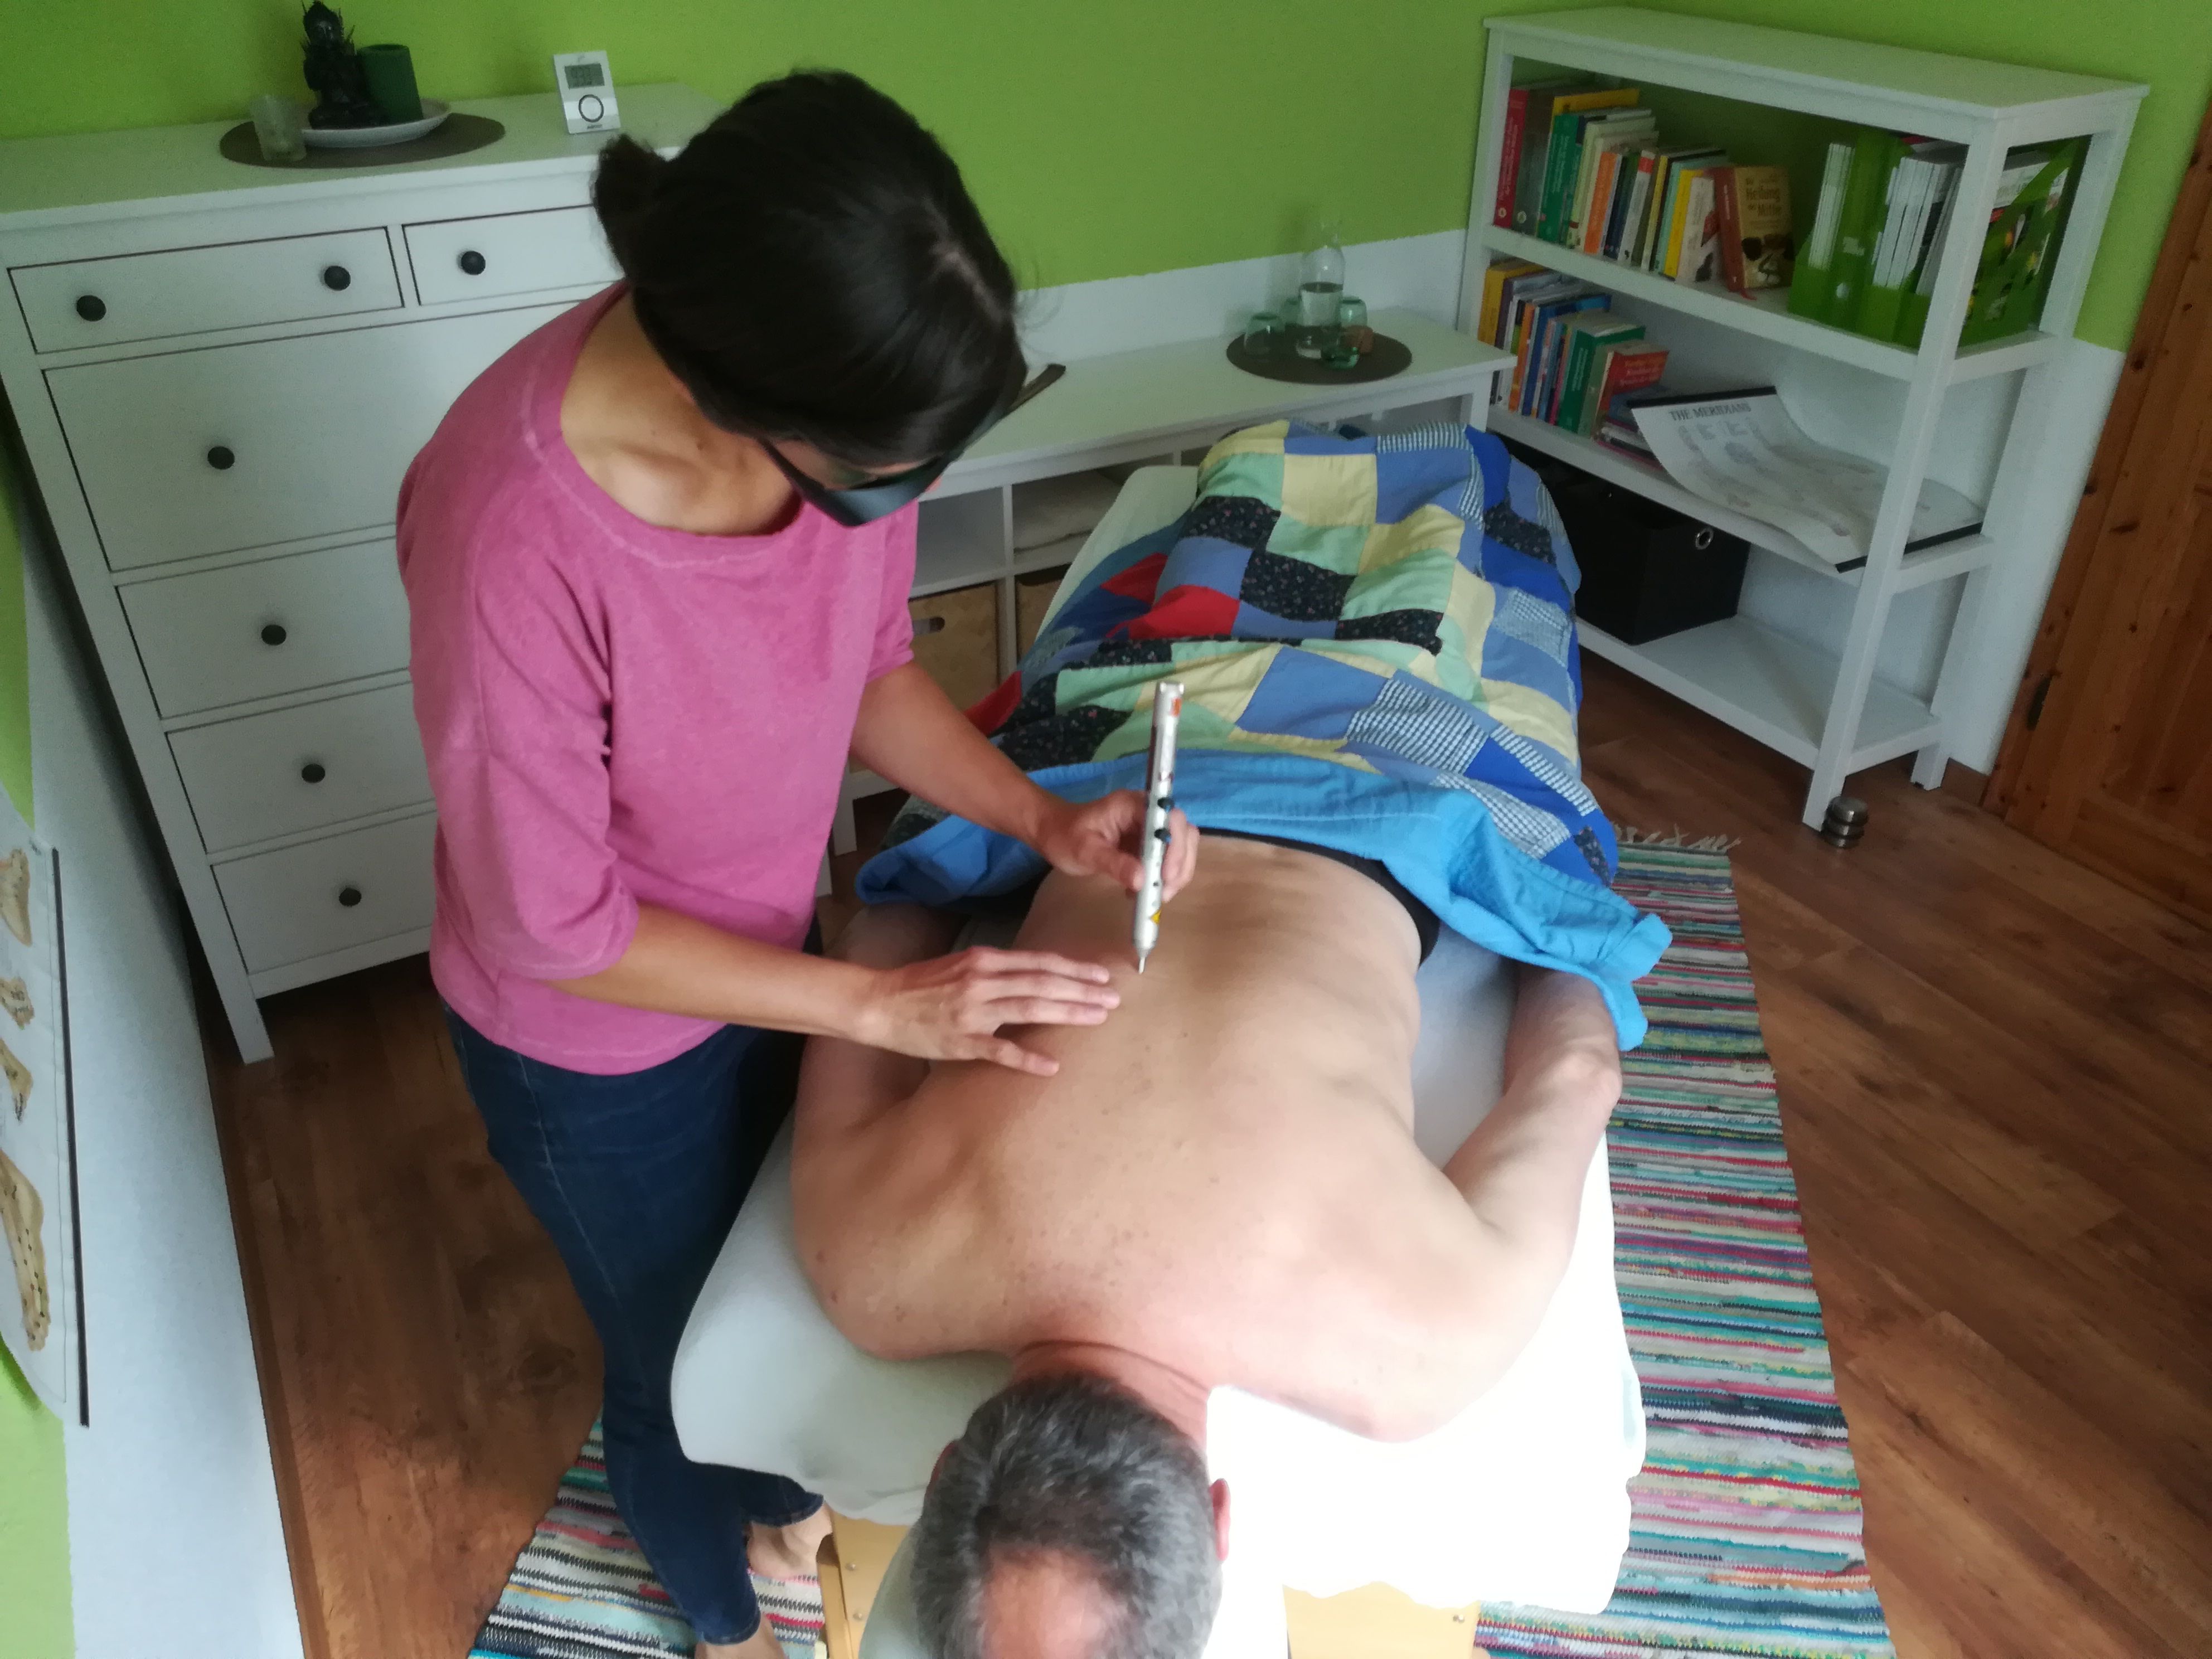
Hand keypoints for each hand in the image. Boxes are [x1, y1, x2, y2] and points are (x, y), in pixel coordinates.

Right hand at [857, 947, 1119, 1074]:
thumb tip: (1033, 974)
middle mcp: (983, 981)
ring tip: (1097, 1018)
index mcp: (985, 960)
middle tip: (1114, 999)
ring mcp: (973, 1011)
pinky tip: (1052, 1066)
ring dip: (1068, 1012)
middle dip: (1082, 991)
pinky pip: (1000, 1050)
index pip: (1040, 962)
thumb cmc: (920, 985)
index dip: (1074, 969)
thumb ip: (997, 968)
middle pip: (1043, 983)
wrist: (879, 1002)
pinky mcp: (961, 1041)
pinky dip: (1027, 1058)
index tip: (1102, 976)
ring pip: (1030, 1008)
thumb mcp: (961, 964)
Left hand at [1032, 792, 1198, 900]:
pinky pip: (1168, 858)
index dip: (1175, 847)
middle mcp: (1148, 812)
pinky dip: (1163, 877)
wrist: (1054, 833)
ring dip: (1175, 873)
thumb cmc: (1065, 837)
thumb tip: (1142, 880)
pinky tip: (1143, 891)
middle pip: (1183, 833)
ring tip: (1154, 896)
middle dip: (1179, 864)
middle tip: (1163, 893)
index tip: (1165, 876)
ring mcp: (1149, 828)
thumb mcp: (1085, 852)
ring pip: (1181, 846)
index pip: (1169, 819)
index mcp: (1132, 805)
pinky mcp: (1148, 843)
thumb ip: (1114, 864)